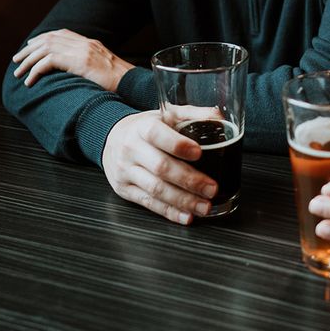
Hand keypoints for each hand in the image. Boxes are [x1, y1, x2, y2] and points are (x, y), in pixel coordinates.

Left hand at [12, 29, 133, 90]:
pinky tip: (30, 80)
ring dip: (28, 61)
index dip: (43, 38)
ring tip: (19, 73)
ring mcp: (83, 51)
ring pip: (45, 49)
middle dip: (29, 50)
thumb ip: (90, 64)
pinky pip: (49, 62)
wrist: (133, 84)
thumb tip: (78, 72)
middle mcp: (85, 43)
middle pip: (49, 39)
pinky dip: (36, 70)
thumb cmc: (121, 82)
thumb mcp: (104, 68)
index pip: (61, 34)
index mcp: (90, 43)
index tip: (30, 46)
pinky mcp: (80, 62)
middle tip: (17, 60)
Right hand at [102, 111, 216, 224]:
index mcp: (143, 128)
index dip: (178, 145)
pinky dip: (169, 212)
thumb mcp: (165, 115)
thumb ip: (192, 114)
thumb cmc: (145, 128)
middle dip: (189, 180)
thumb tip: (218, 116)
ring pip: (155, 189)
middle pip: (160, 167)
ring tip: (204, 206)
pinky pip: (148, 203)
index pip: (158, 135)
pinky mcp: (124, 190)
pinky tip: (186, 216)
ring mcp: (126, 171)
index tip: (198, 153)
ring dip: (183, 200)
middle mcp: (131, 149)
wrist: (111, 139)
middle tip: (211, 188)